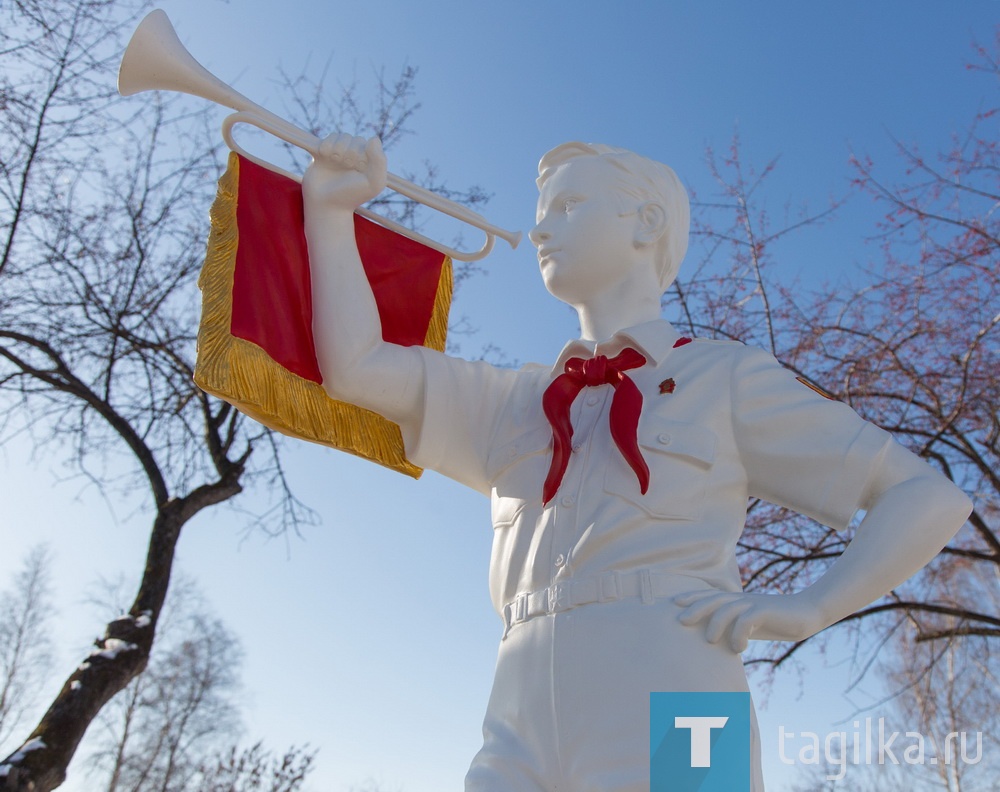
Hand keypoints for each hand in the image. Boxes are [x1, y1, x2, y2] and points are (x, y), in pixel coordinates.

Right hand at [302, 133, 386, 211]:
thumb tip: (374, 138)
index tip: (360, 167)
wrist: (326, 204)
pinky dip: (325, 144)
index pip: (367, 143)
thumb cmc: (352, 196)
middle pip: (352, 139)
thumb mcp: (373, 182)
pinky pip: (325, 140)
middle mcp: (353, 158)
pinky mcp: (322, 155)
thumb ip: (379, 161)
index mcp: (367, 162)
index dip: (362, 152)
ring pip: (339, 137)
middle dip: (350, 150)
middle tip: (347, 166)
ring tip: (335, 160)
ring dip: (338, 147)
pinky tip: (324, 154)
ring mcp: (337, 155)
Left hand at [674, 590, 824, 653]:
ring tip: (709, 640)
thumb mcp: (752, 625)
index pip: (709, 597)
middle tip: (680, 620)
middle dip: (695, 607)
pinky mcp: (765, 611)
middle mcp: (742, 600)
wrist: (807, 613)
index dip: (691, 598)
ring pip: (727, 608)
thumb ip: (735, 629)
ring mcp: (753, 603)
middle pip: (713, 599)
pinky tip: (739, 648)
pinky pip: (747, 620)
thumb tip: (716, 642)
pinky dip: (739, 634)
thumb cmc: (776, 621)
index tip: (672, 604)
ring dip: (715, 624)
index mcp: (736, 602)